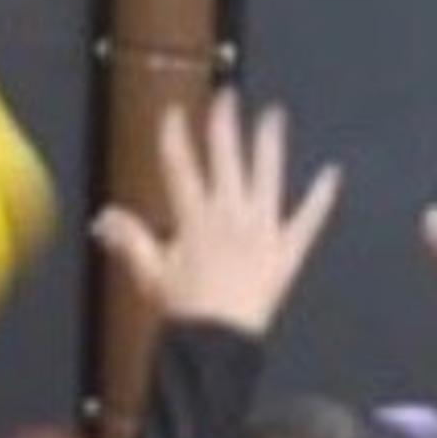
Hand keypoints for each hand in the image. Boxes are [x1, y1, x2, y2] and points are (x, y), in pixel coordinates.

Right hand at [89, 93, 342, 335]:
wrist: (218, 342)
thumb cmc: (183, 309)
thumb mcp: (150, 273)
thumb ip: (130, 240)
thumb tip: (104, 217)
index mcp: (195, 218)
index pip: (180, 168)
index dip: (175, 137)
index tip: (173, 113)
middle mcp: (231, 215)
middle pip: (226, 160)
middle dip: (225, 124)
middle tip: (228, 95)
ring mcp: (263, 229)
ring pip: (267, 176)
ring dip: (270, 143)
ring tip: (274, 115)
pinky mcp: (288, 249)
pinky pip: (307, 219)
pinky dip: (321, 198)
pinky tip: (331, 174)